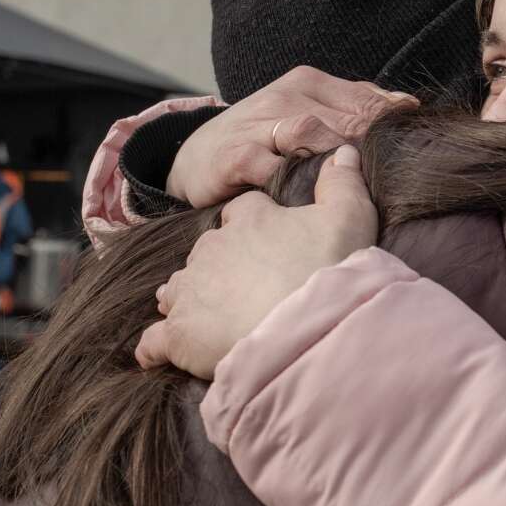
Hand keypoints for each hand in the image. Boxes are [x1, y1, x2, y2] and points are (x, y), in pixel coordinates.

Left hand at [137, 145, 377, 378]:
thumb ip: (343, 183)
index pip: (242, 212)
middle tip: (246, 289)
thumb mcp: (350, 217)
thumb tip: (345, 152)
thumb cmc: (329, 269)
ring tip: (207, 317)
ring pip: (178, 289)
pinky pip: (155, 340)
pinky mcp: (179, 334)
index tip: (267, 240)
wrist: (305, 327)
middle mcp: (212, 249)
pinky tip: (162, 354)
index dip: (252, 224)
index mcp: (250, 220)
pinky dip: (156, 347)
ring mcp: (191, 291)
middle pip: (207, 252)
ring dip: (189, 299)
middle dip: (220, 267)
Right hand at [166, 66, 417, 207]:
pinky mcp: (237, 156)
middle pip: (346, 117)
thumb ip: (355, 108)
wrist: (194, 161)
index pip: (366, 100)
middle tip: (390, 177)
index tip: (410, 151)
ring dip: (338, 158)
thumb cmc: (262, 143)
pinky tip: (313, 200)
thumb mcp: (307, 115)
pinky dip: (296, 183)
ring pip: (312, 132)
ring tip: (355, 185)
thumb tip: (408, 105)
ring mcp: (259, 125)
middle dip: (371, 147)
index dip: (391, 127)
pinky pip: (274, 168)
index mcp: (307, 84)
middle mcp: (284, 97)